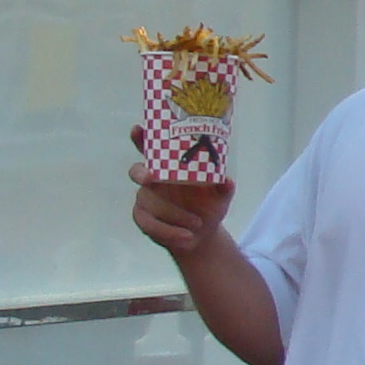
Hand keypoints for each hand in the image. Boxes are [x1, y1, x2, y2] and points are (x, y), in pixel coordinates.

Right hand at [129, 130, 233, 255]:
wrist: (202, 235)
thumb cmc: (208, 206)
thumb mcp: (221, 196)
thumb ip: (224, 187)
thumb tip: (227, 181)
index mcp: (170, 167)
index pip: (152, 149)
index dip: (142, 138)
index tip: (138, 129)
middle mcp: (153, 179)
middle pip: (137, 171)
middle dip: (141, 173)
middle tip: (151, 179)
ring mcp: (145, 199)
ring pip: (149, 202)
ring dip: (174, 213)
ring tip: (197, 223)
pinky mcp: (143, 218)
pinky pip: (150, 224)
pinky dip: (170, 231)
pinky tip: (186, 235)